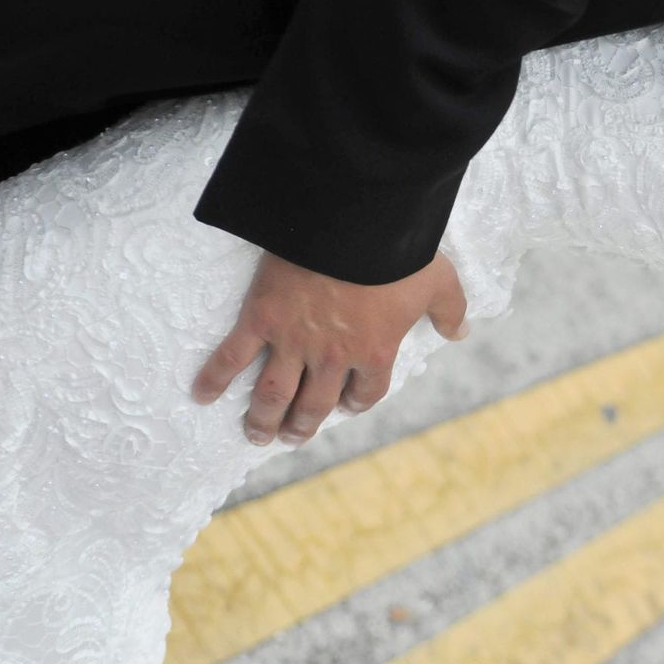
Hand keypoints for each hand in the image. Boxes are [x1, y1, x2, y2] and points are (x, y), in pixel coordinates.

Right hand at [191, 247, 469, 446]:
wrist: (352, 226)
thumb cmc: (399, 253)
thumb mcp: (439, 282)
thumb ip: (450, 310)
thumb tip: (461, 331)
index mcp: (375, 350)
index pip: (365, 392)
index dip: (355, 403)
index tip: (344, 407)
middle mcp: (333, 356)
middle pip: (314, 404)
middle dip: (303, 424)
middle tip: (292, 436)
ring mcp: (294, 341)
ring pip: (274, 393)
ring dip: (263, 418)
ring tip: (256, 434)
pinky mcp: (261, 319)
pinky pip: (232, 356)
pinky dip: (214, 378)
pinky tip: (201, 396)